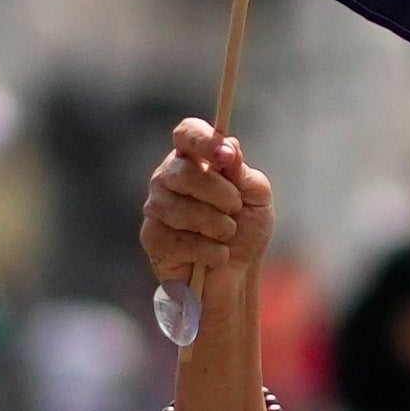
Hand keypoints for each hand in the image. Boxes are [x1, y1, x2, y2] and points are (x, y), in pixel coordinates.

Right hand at [140, 118, 274, 337]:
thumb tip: (229, 145)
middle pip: (184, 171)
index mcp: (194, 160)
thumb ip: (244, 174)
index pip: (187, 134)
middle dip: (219, 193)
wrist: (236, 276)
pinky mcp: (152, 237)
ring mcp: (156, 207)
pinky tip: (216, 256)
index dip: (203, 140)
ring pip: (182, 208)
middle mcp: (169, 178)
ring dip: (216, 225)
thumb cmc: (244, 231)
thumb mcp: (257, 200)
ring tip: (227, 235)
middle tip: (235, 208)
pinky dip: (208, 251)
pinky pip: (179, 239)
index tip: (225, 155)